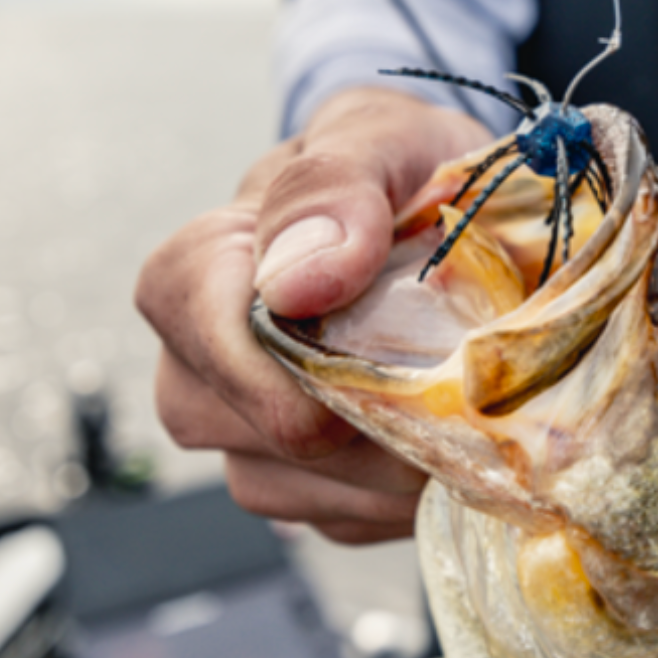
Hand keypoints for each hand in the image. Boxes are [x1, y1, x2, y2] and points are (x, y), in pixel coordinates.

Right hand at [136, 86, 489, 542]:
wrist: (428, 205)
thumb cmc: (394, 165)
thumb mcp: (378, 141)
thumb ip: (333, 189)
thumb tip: (294, 283)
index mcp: (197, 271)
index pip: (202, 331)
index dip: (289, 357)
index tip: (380, 352)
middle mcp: (197, 363)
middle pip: (259, 431)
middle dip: (369, 413)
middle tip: (454, 370)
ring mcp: (238, 432)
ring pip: (302, 487)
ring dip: (396, 457)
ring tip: (459, 394)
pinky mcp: (293, 483)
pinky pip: (340, 516)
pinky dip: (404, 487)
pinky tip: (439, 429)